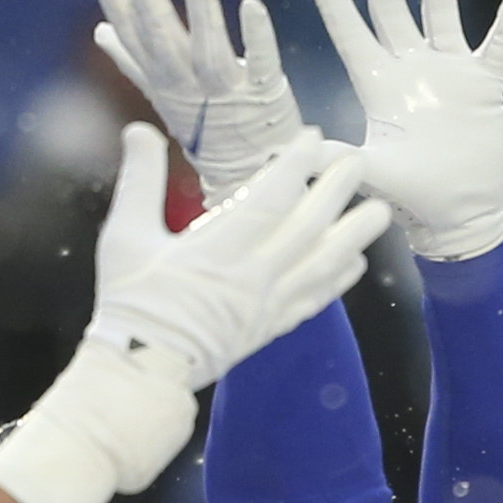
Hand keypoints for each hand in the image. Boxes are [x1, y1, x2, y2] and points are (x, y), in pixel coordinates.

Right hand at [84, 126, 390, 403]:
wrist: (141, 371)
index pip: (268, 200)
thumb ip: (139, 181)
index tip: (313, 139)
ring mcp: (266, 305)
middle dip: (335, 191)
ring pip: (321, 266)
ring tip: (379, 211)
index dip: (294, 166)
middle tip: (357, 163)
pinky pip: (312, 301)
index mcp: (216, 250)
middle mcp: (251, 276)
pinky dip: (337, 281)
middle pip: (306, 228)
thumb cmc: (131, 303)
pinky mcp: (269, 328)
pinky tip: (354, 263)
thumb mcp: (124, 237)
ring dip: (353, 236)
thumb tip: (139, 131)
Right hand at [90, 0, 302, 206]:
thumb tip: (99, 32)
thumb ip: (133, 62)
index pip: (135, 42)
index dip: (118, 7)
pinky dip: (257, 36)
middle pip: (166, 47)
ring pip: (210, 54)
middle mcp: (192, 91)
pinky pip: (261, 63)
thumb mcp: (164, 94)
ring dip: (203, 18)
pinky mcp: (265, 95)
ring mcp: (228, 95)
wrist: (251, 177)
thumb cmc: (209, 131)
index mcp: (166, 86)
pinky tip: (251, 5)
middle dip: (151, 9)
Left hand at [305, 0, 502, 260]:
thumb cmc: (410, 198)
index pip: (350, 33)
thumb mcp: (370, 172)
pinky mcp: (483, 83)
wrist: (457, 214)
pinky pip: (500, 40)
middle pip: (390, 9)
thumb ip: (338, 157)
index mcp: (377, 87)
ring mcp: (447, 73)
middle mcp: (409, 70)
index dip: (335, 0)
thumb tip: (298, 152)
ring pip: (439, 12)